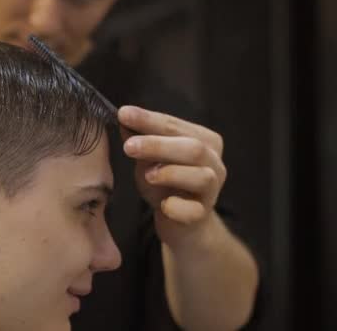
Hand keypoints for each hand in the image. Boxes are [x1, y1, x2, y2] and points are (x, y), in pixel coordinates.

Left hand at [118, 105, 226, 245]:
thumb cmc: (164, 183)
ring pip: (201, 176)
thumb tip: (123, 117)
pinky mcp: (203, 215)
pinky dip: (177, 206)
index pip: (175, 126)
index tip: (124, 114)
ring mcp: (212, 190)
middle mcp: (213, 162)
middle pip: (193, 148)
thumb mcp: (149, 158)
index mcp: (203, 140)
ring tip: (147, 175)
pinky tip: (164, 205)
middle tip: (129, 146)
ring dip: (171, 173)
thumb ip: (139, 139)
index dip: (149, 120)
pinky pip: (193, 210)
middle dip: (158, 145)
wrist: (179, 222)